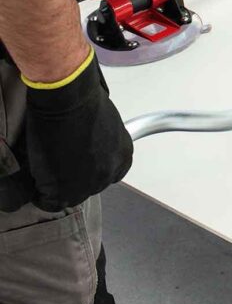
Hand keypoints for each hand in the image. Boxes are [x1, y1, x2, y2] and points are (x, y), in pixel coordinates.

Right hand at [23, 49, 133, 211]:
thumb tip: (90, 148)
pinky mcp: (65, 191)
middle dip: (74, 177)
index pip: (109, 174)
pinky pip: (49, 202)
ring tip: (46, 167)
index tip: (79, 163)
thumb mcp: (105, 126)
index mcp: (123, 156)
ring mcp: (89, 185)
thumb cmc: (84, 103)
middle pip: (89, 186)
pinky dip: (40, 193)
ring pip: (69, 196)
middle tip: (59, 163)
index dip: (90, 169)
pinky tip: (37, 176)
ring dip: (56, 185)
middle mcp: (110, 173)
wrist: (67, 101)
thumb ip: (102, 143)